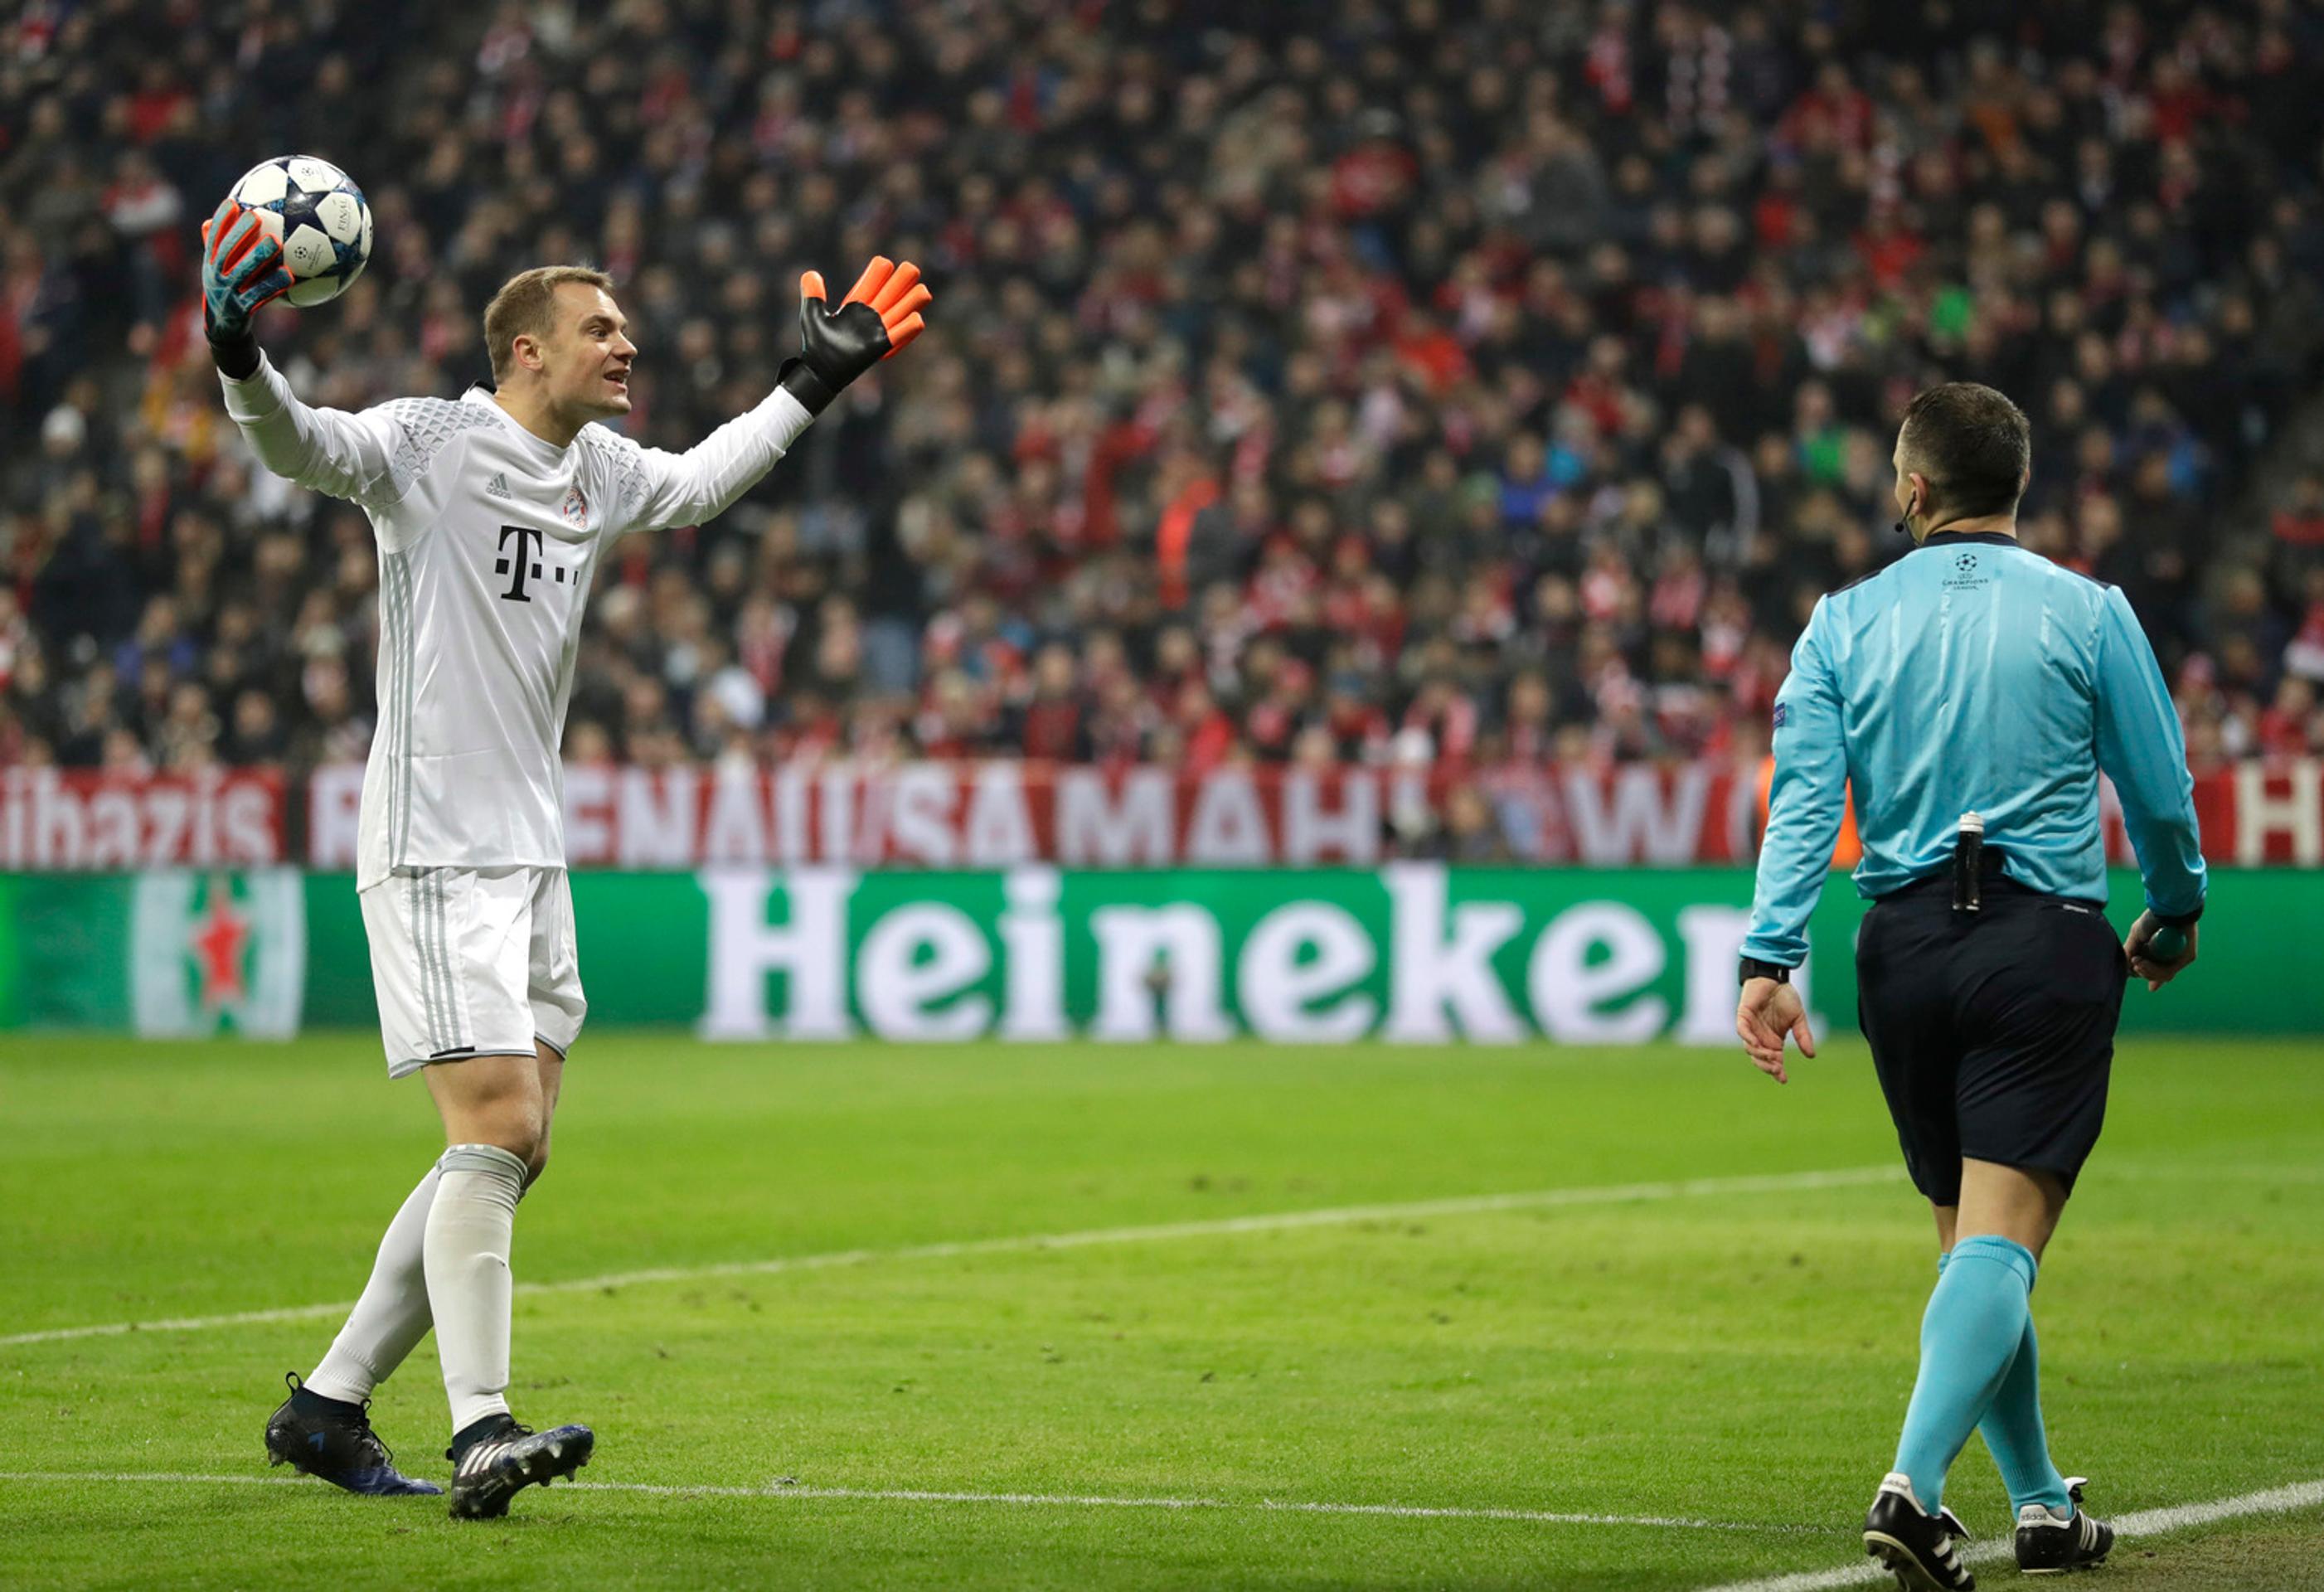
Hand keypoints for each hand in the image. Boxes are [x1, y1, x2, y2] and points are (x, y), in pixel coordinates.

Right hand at [200, 197, 291, 344]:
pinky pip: (259, 296)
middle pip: (225, 252)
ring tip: (276, 240)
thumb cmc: (228, 292)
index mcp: (210, 264)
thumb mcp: (220, 271)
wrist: (223, 330)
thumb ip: (222, 248)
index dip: (222, 221)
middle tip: (256, 216)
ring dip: (258, 256)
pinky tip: (289, 275)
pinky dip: (273, 285)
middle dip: (239, 232)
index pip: (213, 239)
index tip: (233, 203)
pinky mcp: (240, 311)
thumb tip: (219, 220)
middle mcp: (214, 277)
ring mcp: (226, 295)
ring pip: (241, 273)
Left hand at [777, 256, 931, 414]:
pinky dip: (908, 329)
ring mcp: (877, 331)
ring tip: (924, 291)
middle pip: (891, 294)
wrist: (819, 371)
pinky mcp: (880, 347)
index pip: (873, 283)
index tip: (884, 264)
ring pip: (900, 312)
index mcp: (857, 306)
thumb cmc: (816, 346)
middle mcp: (871, 317)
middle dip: (902, 281)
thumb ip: (812, 295)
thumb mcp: (812, 316)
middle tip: (911, 268)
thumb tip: (811, 274)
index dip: (880, 272)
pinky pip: (898, 336)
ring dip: (912, 302)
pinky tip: (917, 318)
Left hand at [1736, 976, 1813, 1084]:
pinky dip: (1748, 1038)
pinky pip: (1742, 1031)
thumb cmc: (1785, 997)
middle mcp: (1761, 1037)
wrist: (1776, 978)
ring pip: (1750, 1048)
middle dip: (1767, 1066)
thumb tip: (1811, 1055)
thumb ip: (1803, 1036)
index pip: (1773, 1060)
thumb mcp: (1798, 1019)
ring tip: (1772, 1057)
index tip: (1783, 1079)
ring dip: (1759, 1054)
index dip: (1777, 1071)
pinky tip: (1756, 1044)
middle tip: (1777, 1069)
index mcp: (1774, 1040)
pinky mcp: (1743, 1016)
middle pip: (1760, 1058)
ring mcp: (1751, 1028)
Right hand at [2123, 911, 2196, 990]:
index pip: (2155, 971)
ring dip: (2146, 972)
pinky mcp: (2187, 957)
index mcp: (2159, 952)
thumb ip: (2130, 952)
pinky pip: (2168, 971)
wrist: (2168, 909)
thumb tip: (2125, 969)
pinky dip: (2153, 970)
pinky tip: (2142, 963)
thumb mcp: (2136, 936)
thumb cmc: (2151, 919)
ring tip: (2137, 963)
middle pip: (2157, 976)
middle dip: (2142, 973)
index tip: (2143, 983)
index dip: (2149, 978)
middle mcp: (2171, 957)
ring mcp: (2180, 958)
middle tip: (2134, 965)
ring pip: (2162, 976)